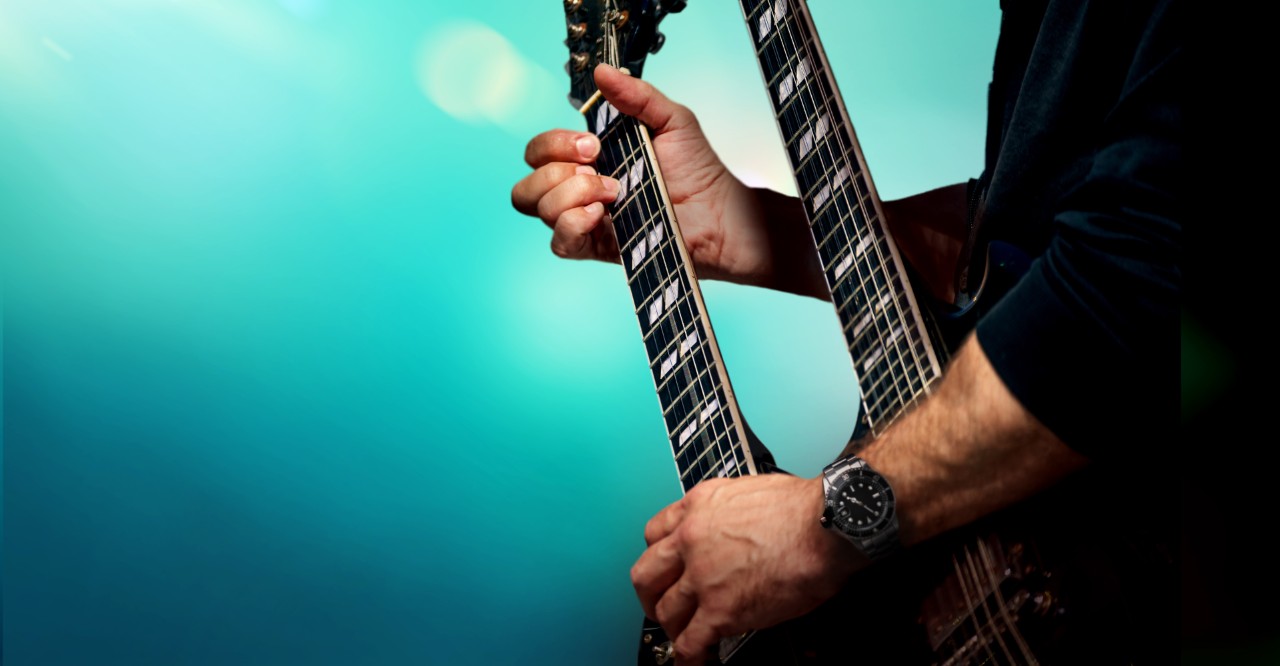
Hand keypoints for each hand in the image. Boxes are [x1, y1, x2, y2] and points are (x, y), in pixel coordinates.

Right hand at [511, 64, 826, 295]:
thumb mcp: (672, 120)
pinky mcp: (598, 248)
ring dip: (567, 194)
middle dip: (555, 168)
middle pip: (528, 183)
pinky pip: (559, 243)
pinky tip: (599, 215)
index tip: (593, 143)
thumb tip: (603, 73)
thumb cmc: (700, 171)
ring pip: (537, 208)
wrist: (722, 215)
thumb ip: (637, 96)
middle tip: (599, 167)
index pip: (541, 150)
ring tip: (611, 192)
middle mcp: (580, 191)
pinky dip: (571, 224)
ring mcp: (587, 221)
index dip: (555, 143)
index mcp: (590, 159)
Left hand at [630, 475, 863, 664]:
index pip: (654, 533)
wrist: (823, 526)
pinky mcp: (720, 610)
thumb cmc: (801, 508)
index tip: (664, 568)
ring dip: (673, 627)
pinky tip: (694, 661)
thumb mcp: (747, 492)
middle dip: (650, 595)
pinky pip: (690, 642)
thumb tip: (730, 534)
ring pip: (665, 611)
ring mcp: (702, 577)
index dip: (658, 556)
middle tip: (659, 604)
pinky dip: (688, 657)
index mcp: (698, 507)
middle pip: (646, 574)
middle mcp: (691, 539)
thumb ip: (725, 515)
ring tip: (684, 634)